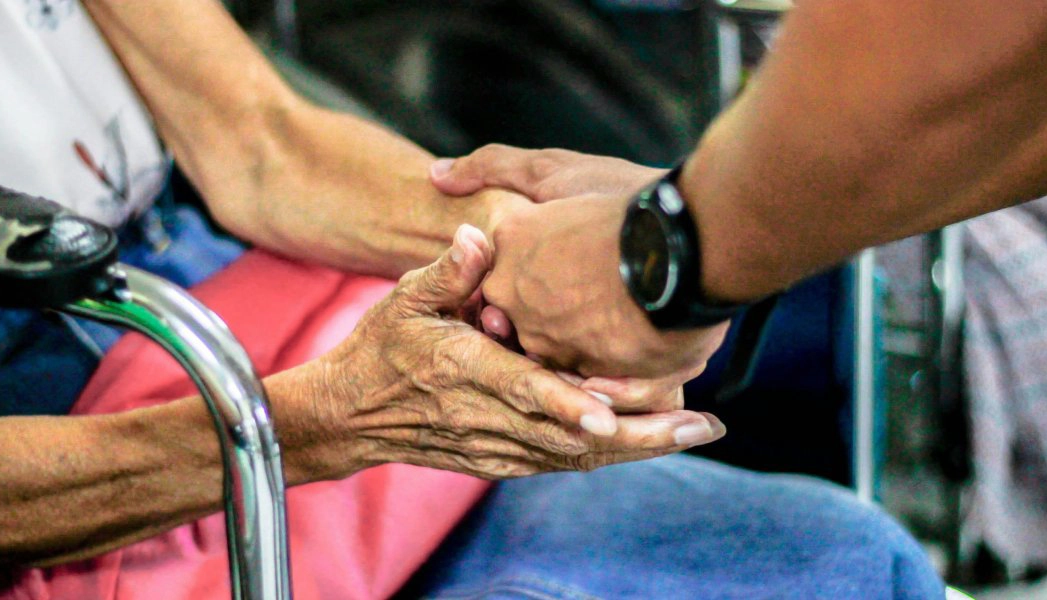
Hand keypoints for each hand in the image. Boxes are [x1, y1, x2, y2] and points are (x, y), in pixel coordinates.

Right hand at [287, 224, 724, 480]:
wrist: (347, 417)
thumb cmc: (379, 350)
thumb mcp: (404, 299)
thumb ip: (449, 271)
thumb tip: (481, 234)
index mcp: (462, 372)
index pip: (523, 390)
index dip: (568, 403)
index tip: (613, 413)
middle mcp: (483, 418)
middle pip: (569, 436)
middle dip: (638, 434)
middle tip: (700, 425)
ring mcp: (494, 447)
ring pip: (575, 456)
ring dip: (636, 448)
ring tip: (695, 431)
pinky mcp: (500, 461)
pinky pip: (561, 462)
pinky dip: (608, 454)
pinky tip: (652, 441)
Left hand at [430, 146, 708, 407]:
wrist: (689, 246)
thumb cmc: (624, 203)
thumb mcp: (555, 171)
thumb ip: (492, 168)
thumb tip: (437, 175)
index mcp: (507, 264)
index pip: (494, 284)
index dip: (525, 278)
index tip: (555, 269)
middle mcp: (523, 313)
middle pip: (525, 327)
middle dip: (550, 320)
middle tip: (589, 300)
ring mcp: (560, 350)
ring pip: (562, 360)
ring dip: (584, 352)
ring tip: (621, 329)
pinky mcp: (601, 380)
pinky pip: (599, 388)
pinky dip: (616, 379)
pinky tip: (637, 357)